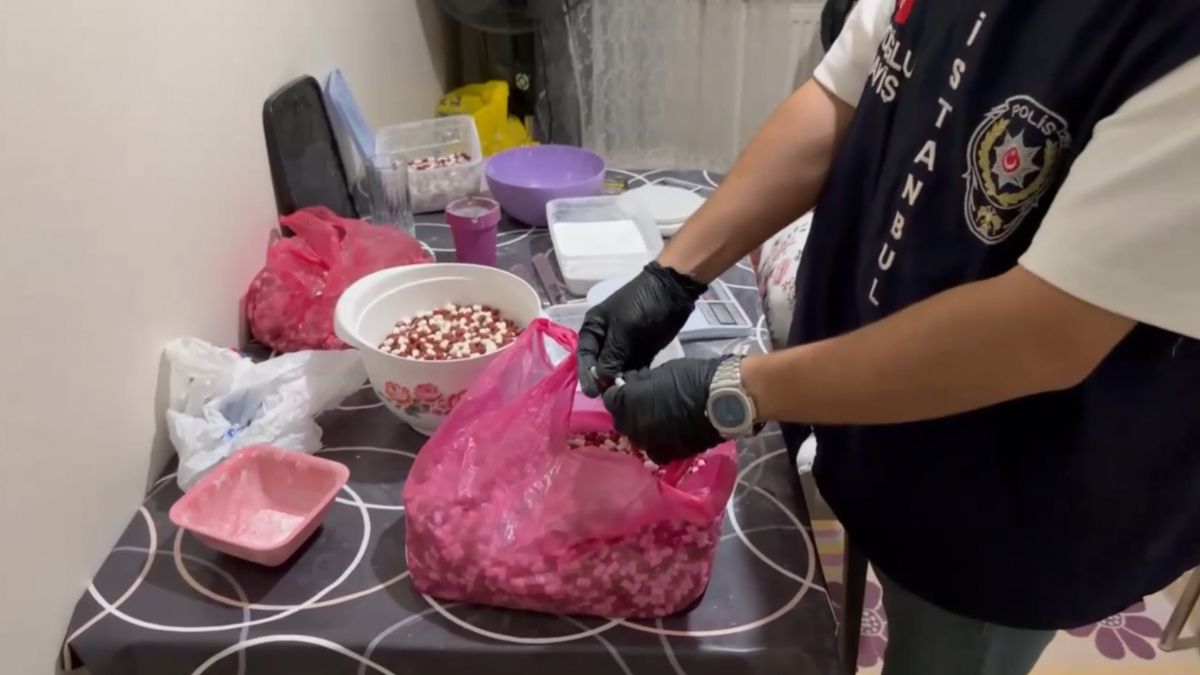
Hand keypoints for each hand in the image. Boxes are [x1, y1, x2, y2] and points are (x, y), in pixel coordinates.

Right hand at [577, 262, 706, 396]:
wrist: (673, 291)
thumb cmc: (642, 304)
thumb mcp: (623, 328)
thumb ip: (611, 355)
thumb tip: (602, 379)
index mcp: (594, 328)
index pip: (585, 356)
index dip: (587, 375)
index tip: (593, 393)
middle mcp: (606, 340)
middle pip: (601, 366)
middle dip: (605, 382)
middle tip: (612, 399)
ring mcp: (625, 347)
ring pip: (618, 370)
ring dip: (621, 382)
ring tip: (627, 397)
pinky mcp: (642, 352)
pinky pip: (634, 370)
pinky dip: (635, 379)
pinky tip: (639, 389)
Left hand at [602, 358, 722, 463]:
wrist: (723, 400)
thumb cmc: (692, 378)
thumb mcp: (660, 371)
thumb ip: (640, 382)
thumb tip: (630, 384)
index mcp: (628, 403)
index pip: (610, 399)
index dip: (618, 392)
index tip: (626, 387)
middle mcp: (634, 427)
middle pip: (621, 420)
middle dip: (627, 410)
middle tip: (642, 401)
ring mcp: (650, 444)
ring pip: (637, 436)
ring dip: (642, 426)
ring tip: (657, 416)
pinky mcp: (667, 455)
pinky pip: (654, 448)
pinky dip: (657, 440)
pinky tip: (668, 431)